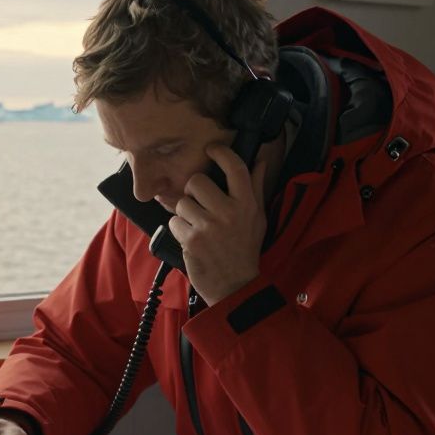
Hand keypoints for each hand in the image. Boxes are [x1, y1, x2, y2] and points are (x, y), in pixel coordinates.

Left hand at [167, 144, 270, 305]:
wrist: (235, 285)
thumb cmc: (245, 249)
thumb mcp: (258, 218)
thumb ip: (256, 188)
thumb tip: (260, 161)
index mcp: (247, 204)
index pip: (235, 167)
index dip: (221, 152)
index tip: (211, 149)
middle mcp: (229, 212)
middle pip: (197, 181)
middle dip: (193, 190)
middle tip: (199, 202)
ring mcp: (209, 226)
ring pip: (182, 202)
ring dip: (184, 213)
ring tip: (196, 225)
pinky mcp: (191, 240)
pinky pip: (174, 222)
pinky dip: (178, 229)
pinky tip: (190, 239)